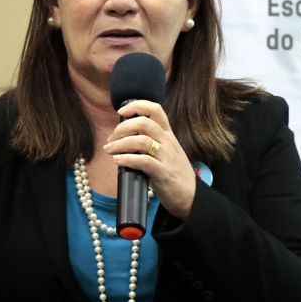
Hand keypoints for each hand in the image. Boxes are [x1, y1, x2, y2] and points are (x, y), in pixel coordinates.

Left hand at [102, 100, 195, 219]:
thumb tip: (126, 137)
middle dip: (122, 127)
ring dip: (120, 144)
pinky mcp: (163, 173)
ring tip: (110, 150)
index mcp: (168, 134)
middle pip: (144, 122)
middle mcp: (168, 142)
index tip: (121, 111)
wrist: (190, 195)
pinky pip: (143, 161)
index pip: (155, 109)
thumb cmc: (174, 173)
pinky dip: (127, 159)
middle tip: (111, 139)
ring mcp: (166, 157)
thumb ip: (151, 141)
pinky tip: (118, 160)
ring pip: (141, 140)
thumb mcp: (167, 151)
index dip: (137, 106)